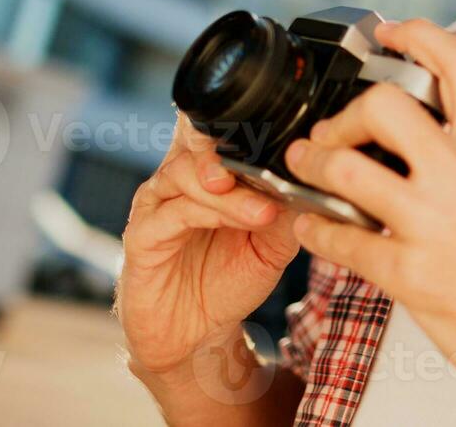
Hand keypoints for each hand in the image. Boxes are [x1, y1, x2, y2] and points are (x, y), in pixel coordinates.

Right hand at [117, 113, 300, 381]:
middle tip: (263, 157)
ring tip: (263, 209)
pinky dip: (210, 213)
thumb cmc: (229, 278)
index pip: (222, 125)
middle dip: (229, 139)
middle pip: (194, 132)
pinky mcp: (142, 235)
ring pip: (187, 172)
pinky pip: (173, 213)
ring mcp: (158, 203)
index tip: (291, 135)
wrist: (194, 333)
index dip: (251, 121)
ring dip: (230, 188)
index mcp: (211, 168)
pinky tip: (241, 222)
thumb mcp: (273, 244)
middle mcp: (180, 176)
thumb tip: (313, 183)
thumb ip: (288, 211)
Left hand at [283, 19, 455, 425]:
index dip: (421, 36)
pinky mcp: (412, 273)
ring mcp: (435, 224)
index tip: (390, 32)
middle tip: (330, 134)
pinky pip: (342, 239)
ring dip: (311, 167)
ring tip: (303, 170)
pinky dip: (314, 229)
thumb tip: (426, 145)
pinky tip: (312, 227)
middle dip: (344, 115)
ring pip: (348, 169)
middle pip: (386, 106)